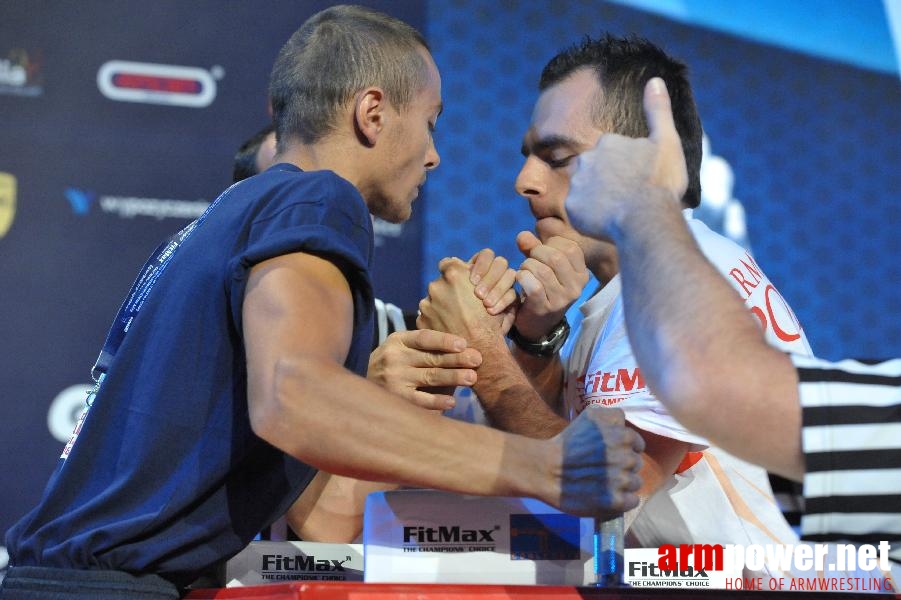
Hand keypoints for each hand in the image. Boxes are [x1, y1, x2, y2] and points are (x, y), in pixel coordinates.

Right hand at [367, 329, 481, 410]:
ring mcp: (394, 379)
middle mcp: (394, 358)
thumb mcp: (403, 349)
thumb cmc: (395, 365)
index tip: (463, 344)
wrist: (363, 387)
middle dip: (457, 359)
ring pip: (429, 377)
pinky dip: (437, 401)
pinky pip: (420, 400)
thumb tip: (464, 351)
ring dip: (453, 377)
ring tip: (472, 378)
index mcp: (398, 340)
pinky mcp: (396, 398)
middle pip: (431, 358)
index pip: (424, 338)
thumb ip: (426, 348)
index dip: (444, 340)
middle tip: (477, 360)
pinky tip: (452, 402)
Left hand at [418, 257, 514, 343]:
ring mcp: (426, 302)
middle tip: (461, 307)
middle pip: (440, 283)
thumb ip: (476, 277)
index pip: (449, 263)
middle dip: (448, 293)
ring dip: (442, 308)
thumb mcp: (494, 291)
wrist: (481, 351)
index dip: (455, 273)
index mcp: (455, 273)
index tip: (460, 284)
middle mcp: (437, 284)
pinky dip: (436, 322)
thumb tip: (467, 271)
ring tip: (456, 321)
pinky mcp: (421, 319)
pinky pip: (428, 316)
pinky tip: (448, 329)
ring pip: (433, 300)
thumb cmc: (491, 321)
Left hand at [513, 232, 587, 339]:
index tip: (542, 248)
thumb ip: (534, 246)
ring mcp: (562, 299)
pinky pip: (534, 285)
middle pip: (556, 257)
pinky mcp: (545, 308)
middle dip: (536, 252)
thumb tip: (523, 236)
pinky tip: (520, 278)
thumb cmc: (542, 287)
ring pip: (543, 270)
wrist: (537, 323)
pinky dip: (522, 277)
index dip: (551, 243)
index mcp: (581, 273)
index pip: (571, 247)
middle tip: (529, 259)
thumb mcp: (543, 264)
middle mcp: (576, 287)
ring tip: (524, 270)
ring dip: (527, 265)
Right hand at [553, 407, 643, 518]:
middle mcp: (627, 458)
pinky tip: (608, 496)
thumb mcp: (590, 416)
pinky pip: (632, 501)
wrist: (546, 470)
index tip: (612, 453)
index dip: (625, 448)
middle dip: (623, 465)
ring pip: (636, 483)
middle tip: (604, 467)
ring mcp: (622, 481)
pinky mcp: (616, 501)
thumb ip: (612, 415)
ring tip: (604, 482)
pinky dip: (623, 500)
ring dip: (624, 483)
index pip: (637, 444)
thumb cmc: (566, 442)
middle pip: (636, 464)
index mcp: (623, 437)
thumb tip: (625, 423)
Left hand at [565, 77, 687, 239]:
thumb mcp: (667, 141)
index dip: (628, 170)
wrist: (645, 218)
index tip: (639, 182)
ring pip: (587, 192)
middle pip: (597, 172)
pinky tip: (608, 222)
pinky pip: (579, 213)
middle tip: (629, 199)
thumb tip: (654, 80)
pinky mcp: (571, 207)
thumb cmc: (660, 182)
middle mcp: (587, 158)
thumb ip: (658, 110)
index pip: (613, 156)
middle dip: (609, 184)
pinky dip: (591, 218)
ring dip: (599, 200)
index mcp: (608, 142)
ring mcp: (577, 183)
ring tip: (620, 211)